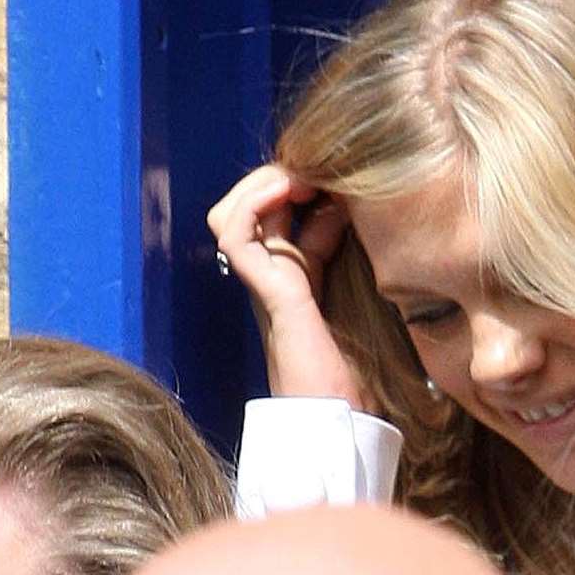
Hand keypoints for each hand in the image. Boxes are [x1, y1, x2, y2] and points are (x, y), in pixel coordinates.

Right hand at [208, 165, 373, 410]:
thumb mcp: (340, 276)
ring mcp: (260, 280)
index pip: (268, 207)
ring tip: (299, 177)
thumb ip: (331, 240)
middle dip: (274, 176)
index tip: (329, 171)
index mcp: (285, 267)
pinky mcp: (267, 289)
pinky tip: (288, 191)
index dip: (291, 181)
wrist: (337, 404)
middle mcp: (264, 271)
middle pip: (241, 205)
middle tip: (314, 170)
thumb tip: (339, 197)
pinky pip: (234, 235)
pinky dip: (254, 204)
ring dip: (260, 185)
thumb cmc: (347, 349)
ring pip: (227, 214)